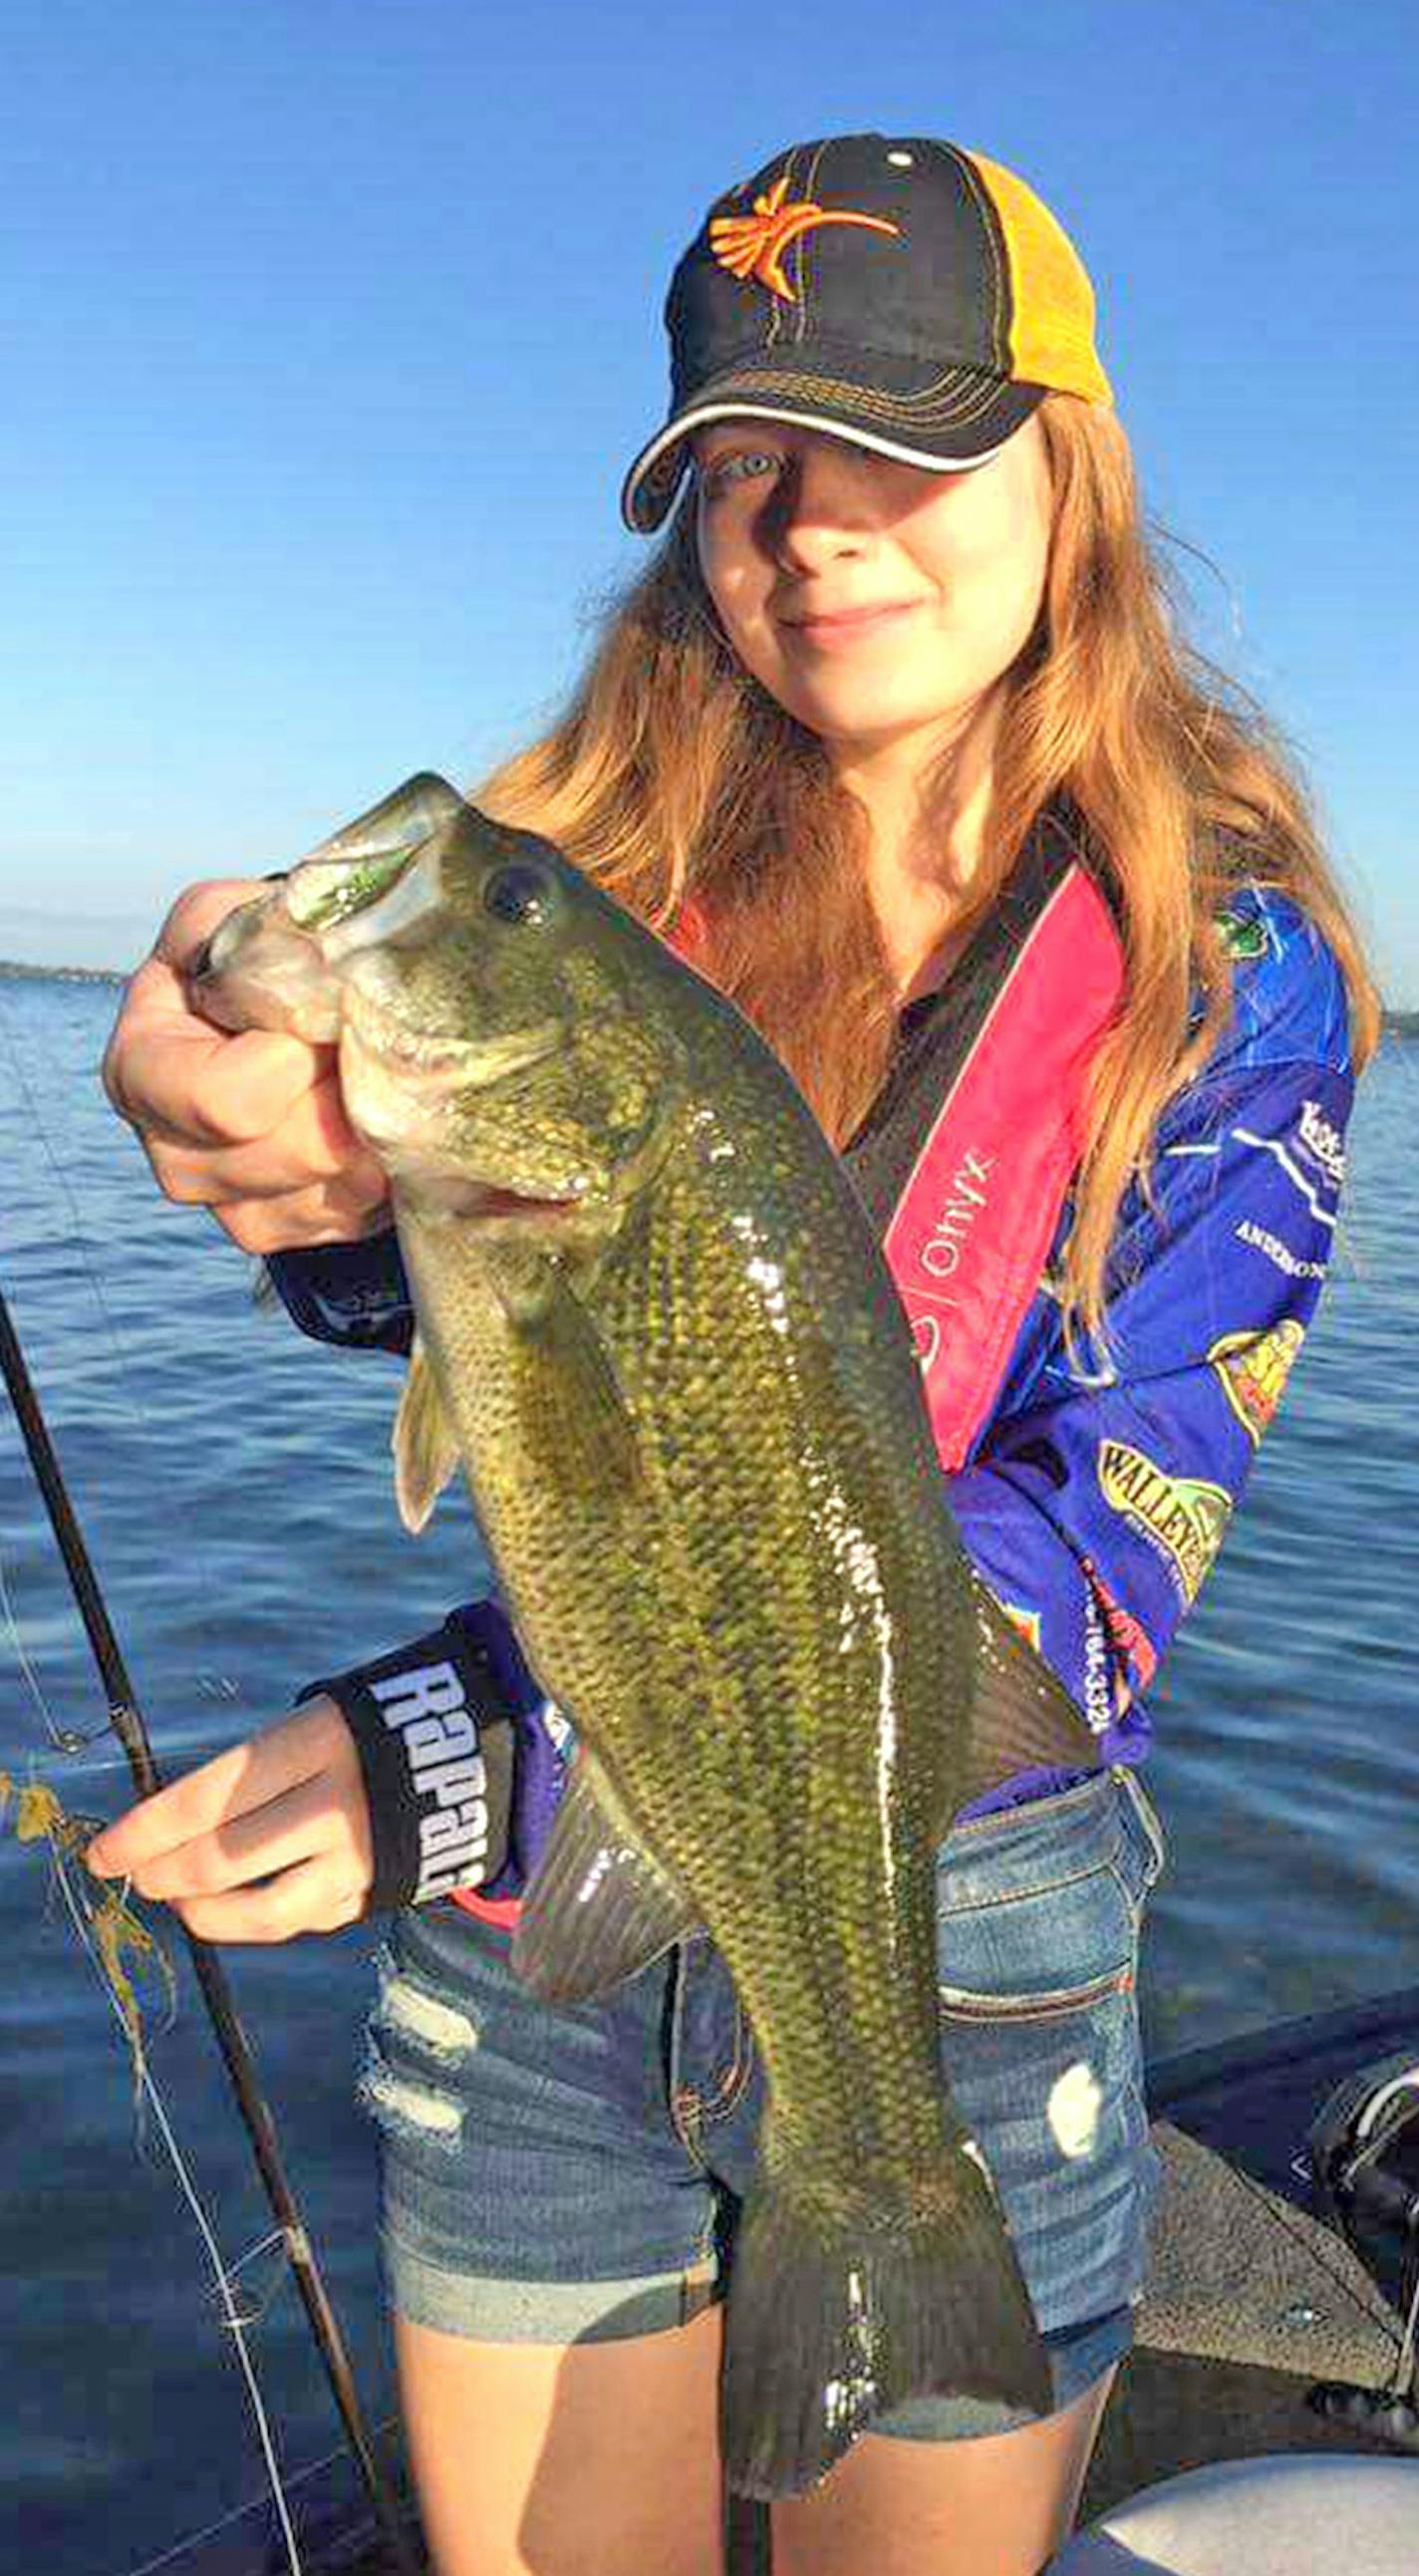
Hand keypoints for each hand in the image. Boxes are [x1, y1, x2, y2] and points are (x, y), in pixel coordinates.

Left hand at [84, 1698, 374, 1941]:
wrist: (463, 1752)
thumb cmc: (357, 1732)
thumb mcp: (309, 1724)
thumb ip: (246, 1775)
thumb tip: (159, 1830)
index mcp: (314, 1743)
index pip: (205, 1798)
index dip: (141, 1832)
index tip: (101, 1852)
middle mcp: (336, 1803)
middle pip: (220, 1859)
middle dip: (159, 1873)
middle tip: (134, 1873)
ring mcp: (357, 1857)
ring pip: (256, 1910)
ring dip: (197, 1911)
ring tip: (174, 1897)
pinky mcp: (369, 1894)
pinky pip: (291, 1923)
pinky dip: (246, 1920)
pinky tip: (224, 1905)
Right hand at [102, 880, 390, 1253]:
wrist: (293, 1016)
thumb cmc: (260, 959)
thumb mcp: (240, 916)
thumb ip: (257, 928)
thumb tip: (317, 965)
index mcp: (143, 1067)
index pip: (223, 1100)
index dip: (294, 1061)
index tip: (325, 1016)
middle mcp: (172, 1151)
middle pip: (292, 1154)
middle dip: (349, 1093)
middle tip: (368, 1045)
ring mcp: (226, 1206)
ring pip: (336, 1187)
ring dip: (377, 1127)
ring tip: (378, 1076)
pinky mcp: (282, 1233)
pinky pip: (357, 1214)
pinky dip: (386, 1167)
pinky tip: (376, 1120)